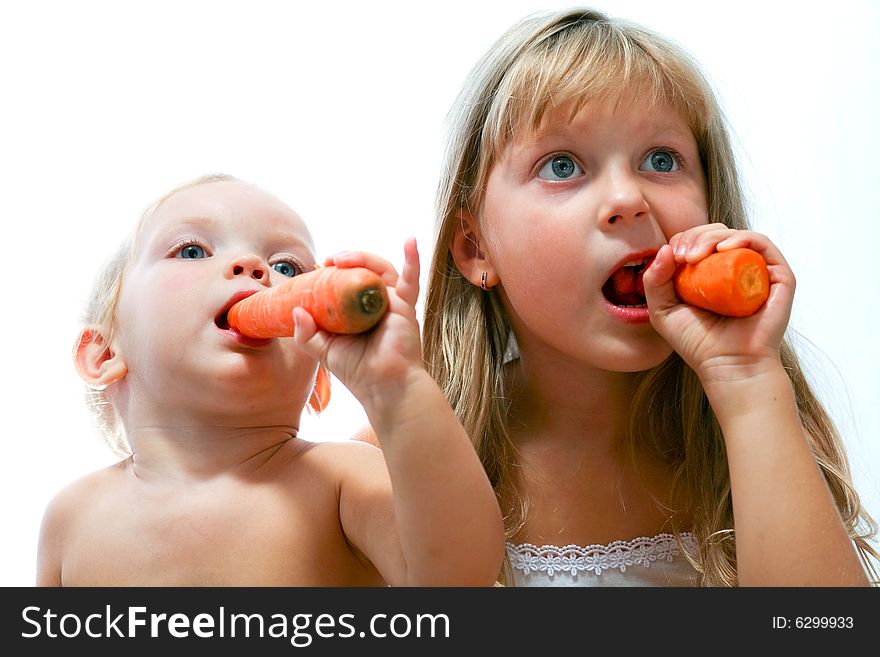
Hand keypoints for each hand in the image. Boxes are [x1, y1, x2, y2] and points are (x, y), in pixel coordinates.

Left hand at [291, 238, 422, 407]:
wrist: (383, 387)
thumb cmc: (358, 371)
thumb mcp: (323, 351)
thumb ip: (306, 333)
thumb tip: (294, 310)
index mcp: (356, 310)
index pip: (345, 282)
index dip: (332, 272)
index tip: (317, 267)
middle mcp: (374, 303)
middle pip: (362, 271)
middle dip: (347, 260)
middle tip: (328, 261)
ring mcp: (391, 302)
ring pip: (379, 269)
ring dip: (363, 258)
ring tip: (343, 259)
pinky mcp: (405, 306)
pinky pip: (411, 279)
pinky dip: (413, 259)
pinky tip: (410, 241)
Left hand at [641, 224, 795, 383]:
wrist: (729, 365)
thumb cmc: (697, 342)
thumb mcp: (662, 310)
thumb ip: (654, 280)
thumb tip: (666, 248)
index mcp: (711, 273)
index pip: (698, 241)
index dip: (684, 239)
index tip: (673, 255)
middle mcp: (735, 269)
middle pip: (716, 233)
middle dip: (695, 236)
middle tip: (684, 255)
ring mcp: (757, 271)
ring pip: (736, 235)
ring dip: (712, 236)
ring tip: (696, 255)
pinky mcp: (778, 276)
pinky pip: (762, 245)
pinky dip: (742, 238)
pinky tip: (723, 248)